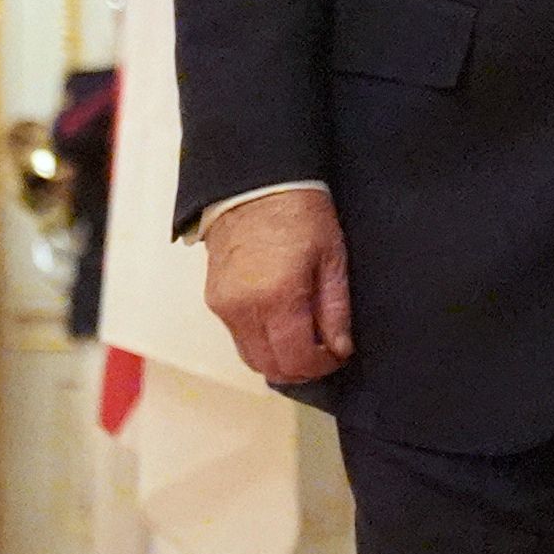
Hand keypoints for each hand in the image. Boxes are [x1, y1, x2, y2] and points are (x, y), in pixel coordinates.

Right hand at [202, 183, 355, 385]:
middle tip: (322, 351)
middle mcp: (244, 307)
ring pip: (251, 358)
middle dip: (300, 368)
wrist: (255, 186)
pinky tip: (280, 322)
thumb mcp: (332, 258)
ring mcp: (224, 306)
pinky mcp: (214, 300)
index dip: (321, 366)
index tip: (336, 355)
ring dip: (278, 358)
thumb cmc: (297, 212)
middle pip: (270, 367)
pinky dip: (261, 341)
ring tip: (303, 338)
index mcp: (277, 296)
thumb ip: (336, 310)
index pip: (296, 359)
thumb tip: (340, 347)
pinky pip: (238, 337)